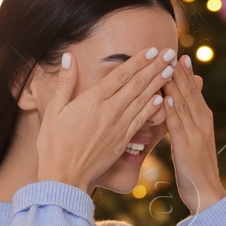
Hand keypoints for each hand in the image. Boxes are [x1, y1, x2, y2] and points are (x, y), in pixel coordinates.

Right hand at [35, 48, 173, 189]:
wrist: (64, 176)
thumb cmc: (53, 143)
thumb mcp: (53, 110)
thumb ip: (65, 83)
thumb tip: (70, 57)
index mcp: (92, 100)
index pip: (120, 75)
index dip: (138, 60)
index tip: (153, 49)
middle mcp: (109, 111)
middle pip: (136, 84)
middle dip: (155, 67)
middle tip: (170, 53)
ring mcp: (118, 126)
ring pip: (143, 100)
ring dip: (159, 83)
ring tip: (172, 70)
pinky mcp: (123, 140)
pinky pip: (141, 120)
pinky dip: (153, 108)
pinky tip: (163, 97)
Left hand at [163, 56, 225, 214]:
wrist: (207, 195)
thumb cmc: (196, 172)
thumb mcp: (192, 142)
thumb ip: (185, 124)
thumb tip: (174, 108)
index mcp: (204, 121)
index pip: (194, 92)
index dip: (186, 74)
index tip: (178, 56)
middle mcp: (202, 124)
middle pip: (190, 93)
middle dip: (180, 72)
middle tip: (172, 51)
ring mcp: (196, 135)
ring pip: (184, 104)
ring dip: (175, 84)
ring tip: (167, 66)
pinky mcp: (187, 147)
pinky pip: (178, 125)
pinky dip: (172, 110)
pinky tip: (166, 97)